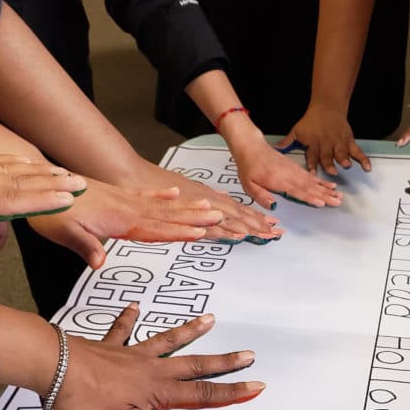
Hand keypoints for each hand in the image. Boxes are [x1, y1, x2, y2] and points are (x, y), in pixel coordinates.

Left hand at [0, 133, 85, 248]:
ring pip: (5, 171)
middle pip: (15, 180)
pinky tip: (20, 165)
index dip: (41, 199)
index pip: (7, 197)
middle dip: (50, 183)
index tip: (70, 198)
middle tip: (82, 184)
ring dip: (37, 173)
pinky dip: (12, 165)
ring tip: (64, 173)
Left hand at [29, 178, 224, 268]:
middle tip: (220, 218)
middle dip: (195, 218)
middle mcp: (126, 208)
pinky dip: (164, 196)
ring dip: (188, 207)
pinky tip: (177, 194)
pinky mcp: (117, 197)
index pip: (154, 229)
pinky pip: (147, 197)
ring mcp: (123, 201)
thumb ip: (85, 246)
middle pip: (167, 216)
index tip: (200, 233)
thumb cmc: (50, 213)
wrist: (38, 185)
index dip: (178, 232)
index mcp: (117, 220)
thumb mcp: (64, 234)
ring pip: (163, 206)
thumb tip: (99, 263)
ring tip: (211, 206)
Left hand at [55, 306, 264, 409]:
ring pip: (166, 341)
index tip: (257, 385)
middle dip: (223, 362)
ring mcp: (130, 355)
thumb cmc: (87, 399)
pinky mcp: (108, 348)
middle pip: (193, 364)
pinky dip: (129, 319)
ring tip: (211, 319)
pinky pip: (122, 331)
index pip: (202, 393)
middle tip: (248, 353)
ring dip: (189, 332)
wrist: (53, 366)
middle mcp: (150, 368)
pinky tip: (135, 307)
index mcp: (158, 389)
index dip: (231, 391)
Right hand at [133, 159, 282, 241]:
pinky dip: (226, 229)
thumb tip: (214, 207)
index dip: (254, 217)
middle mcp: (205, 201)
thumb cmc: (154, 185)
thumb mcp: (183, 193)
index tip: (270, 224)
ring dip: (249, 227)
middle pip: (238, 215)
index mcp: (206, 198)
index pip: (235, 210)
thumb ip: (199, 201)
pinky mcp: (186, 213)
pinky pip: (208, 224)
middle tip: (278, 232)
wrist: (132, 175)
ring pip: (229, 219)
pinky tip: (239, 234)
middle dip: (259, 224)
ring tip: (267, 234)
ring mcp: (197, 207)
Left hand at [221, 117, 341, 208]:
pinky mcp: (296, 168)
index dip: (309, 198)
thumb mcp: (248, 184)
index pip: (297, 191)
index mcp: (278, 180)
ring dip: (327, 189)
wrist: (252, 147)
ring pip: (313, 181)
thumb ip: (261, 195)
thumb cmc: (249, 166)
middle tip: (337, 202)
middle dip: (325, 195)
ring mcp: (294, 171)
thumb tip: (273, 205)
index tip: (321, 203)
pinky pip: (311, 176)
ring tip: (338, 196)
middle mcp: (289, 175)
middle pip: (310, 187)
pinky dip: (322, 181)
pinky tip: (330, 186)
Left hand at [278, 104, 370, 176]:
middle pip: (328, 155)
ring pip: (342, 152)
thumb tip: (274, 149)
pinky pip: (357, 151)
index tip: (311, 174)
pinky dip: (363, 159)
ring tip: (347, 166)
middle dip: (329, 164)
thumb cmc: (311, 121)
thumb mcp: (297, 130)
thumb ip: (287, 142)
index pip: (311, 155)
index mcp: (313, 143)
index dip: (311, 164)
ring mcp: (338, 142)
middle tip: (332, 172)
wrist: (327, 105)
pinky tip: (367, 167)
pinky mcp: (349, 140)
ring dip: (344, 159)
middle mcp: (326, 143)